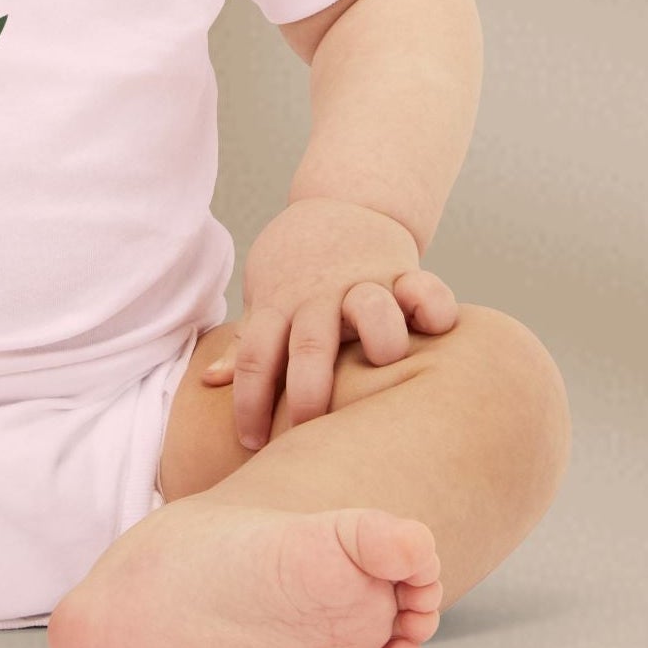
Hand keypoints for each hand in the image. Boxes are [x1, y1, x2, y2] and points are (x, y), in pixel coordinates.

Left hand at [199, 198, 458, 448]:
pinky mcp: (403, 271)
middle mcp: (320, 297)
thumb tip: (208, 382)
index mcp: (280, 306)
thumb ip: (249, 342)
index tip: (250, 444)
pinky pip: (424, 286)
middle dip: (309, 390)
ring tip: (386, 361)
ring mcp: (363, 282)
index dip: (249, 403)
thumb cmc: (298, 268)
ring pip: (371, 307)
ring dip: (379, 334)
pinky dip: (432, 304)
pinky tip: (439, 328)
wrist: (343, 203)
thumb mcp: (268, 299)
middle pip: (310, 344)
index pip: (254, 357)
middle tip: (311, 431)